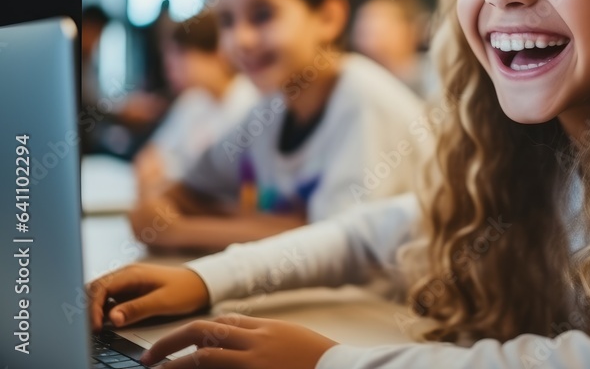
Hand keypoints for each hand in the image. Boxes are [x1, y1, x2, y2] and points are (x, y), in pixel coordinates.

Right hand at [87, 264, 209, 330]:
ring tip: (97, 328)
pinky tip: (108, 322)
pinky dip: (104, 310)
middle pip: (95, 289)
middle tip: (92, 329)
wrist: (202, 284)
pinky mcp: (130, 290)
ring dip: (95, 309)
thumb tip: (111, 319)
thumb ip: (137, 309)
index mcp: (132, 274)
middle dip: (89, 308)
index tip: (96, 327)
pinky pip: (110, 299)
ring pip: (100, 294)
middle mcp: (126, 274)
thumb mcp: (163, 302)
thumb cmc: (185, 290)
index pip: (100, 288)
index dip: (93, 308)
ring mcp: (127, 282)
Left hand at [140, 315, 336, 368]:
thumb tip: (251, 348)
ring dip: (174, 362)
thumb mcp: (294, 342)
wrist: (344, 368)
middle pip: (204, 330)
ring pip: (204, 354)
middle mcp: (257, 340)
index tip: (181, 342)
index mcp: (267, 328)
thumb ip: (270, 341)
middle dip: (172, 340)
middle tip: (150, 356)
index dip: (197, 331)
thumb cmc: (323, 360)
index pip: (224, 321)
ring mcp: (255, 360)